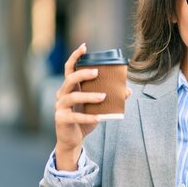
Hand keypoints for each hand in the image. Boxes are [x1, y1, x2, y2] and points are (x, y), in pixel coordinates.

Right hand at [54, 43, 131, 170]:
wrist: (74, 139)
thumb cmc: (85, 119)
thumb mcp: (99, 107)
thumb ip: (111, 98)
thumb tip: (127, 90)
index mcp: (70, 88)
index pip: (70, 68)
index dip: (75, 57)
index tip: (84, 47)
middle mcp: (62, 94)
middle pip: (69, 79)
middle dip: (83, 74)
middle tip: (97, 72)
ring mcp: (60, 107)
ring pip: (72, 97)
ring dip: (89, 96)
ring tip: (103, 97)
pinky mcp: (61, 119)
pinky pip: (75, 117)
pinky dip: (88, 117)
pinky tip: (99, 118)